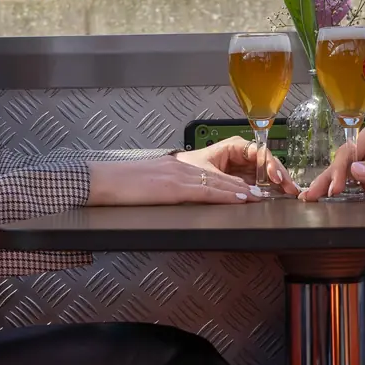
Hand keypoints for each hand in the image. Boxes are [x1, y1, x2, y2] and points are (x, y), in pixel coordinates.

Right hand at [86, 154, 254, 206]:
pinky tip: (238, 198)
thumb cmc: (121, 185)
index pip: (210, 172)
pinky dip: (225, 195)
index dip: (230, 181)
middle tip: (260, 192)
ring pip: (217, 182)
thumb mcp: (149, 182)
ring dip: (240, 190)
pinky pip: (206, 191)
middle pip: (219, 175)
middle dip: (241, 184)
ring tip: (257, 196)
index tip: (246, 187)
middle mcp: (181, 167)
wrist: (103, 181)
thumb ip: (166, 186)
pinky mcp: (173, 187)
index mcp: (175, 166)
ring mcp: (178, 176)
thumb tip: (177, 196)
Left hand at [175, 136, 299, 196]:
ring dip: (276, 183)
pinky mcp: (239, 180)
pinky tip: (276, 195)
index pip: (259, 152)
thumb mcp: (208, 175)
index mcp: (234, 146)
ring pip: (264, 174)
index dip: (271, 164)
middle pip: (266, 163)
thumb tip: (250, 192)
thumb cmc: (185, 167)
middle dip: (279, 175)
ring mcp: (241, 168)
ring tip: (288, 193)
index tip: (277, 177)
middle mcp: (240, 155)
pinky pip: (257, 183)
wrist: (172, 177)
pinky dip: (267, 189)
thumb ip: (229, 184)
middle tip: (290, 188)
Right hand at [299, 127, 364, 200]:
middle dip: (326, 179)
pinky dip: (340, 196)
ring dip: (328, 188)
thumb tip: (355, 170)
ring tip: (310, 199)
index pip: (349, 153)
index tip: (337, 187)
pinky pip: (354, 190)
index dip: (339, 169)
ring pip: (344, 179)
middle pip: (342, 165)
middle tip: (311, 196)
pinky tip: (327, 202)